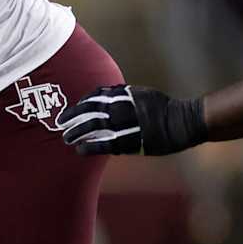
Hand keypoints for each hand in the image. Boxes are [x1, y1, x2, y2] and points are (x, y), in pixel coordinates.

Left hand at [57, 84, 207, 156]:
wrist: (182, 122)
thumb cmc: (163, 107)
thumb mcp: (141, 93)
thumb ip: (122, 94)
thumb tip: (104, 95)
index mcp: (124, 94)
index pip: (93, 98)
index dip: (78, 106)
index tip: (69, 112)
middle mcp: (122, 107)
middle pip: (89, 112)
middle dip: (72, 119)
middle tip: (60, 125)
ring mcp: (126, 124)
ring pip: (93, 128)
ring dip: (77, 133)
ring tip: (66, 138)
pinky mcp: (131, 141)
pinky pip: (105, 145)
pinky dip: (90, 147)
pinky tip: (80, 150)